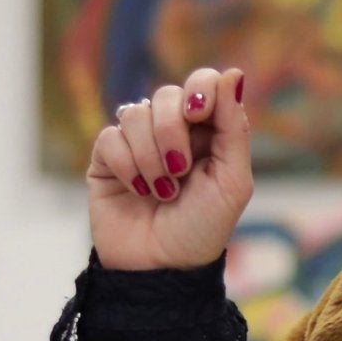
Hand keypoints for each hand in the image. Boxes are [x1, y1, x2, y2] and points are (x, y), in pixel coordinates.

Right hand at [87, 68, 251, 271]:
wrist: (161, 267)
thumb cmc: (203, 229)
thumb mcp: (232, 182)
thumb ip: (234, 128)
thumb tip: (233, 73)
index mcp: (208, 133)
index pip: (204, 83)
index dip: (200, 89)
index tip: (198, 111)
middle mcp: (173, 132)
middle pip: (167, 95)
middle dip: (173, 132)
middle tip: (180, 169)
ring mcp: (138, 143)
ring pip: (136, 114)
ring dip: (151, 157)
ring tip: (162, 192)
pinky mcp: (107, 159)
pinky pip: (110, 138)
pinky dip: (128, 166)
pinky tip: (139, 191)